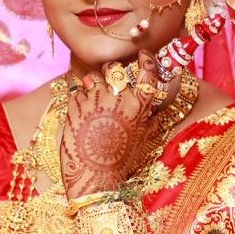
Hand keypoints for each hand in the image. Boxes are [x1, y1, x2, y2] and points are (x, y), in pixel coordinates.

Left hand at [60, 51, 162, 198]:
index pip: (147, 69)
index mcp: (139, 105)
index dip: (146, 58)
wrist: (94, 179)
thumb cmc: (120, 163)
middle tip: (109, 84)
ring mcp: (95, 99)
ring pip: (92, 76)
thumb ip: (151, 122)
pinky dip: (78, 97)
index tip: (142, 54)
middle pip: (115, 68)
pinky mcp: (74, 105)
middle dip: (111, 72)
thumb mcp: (142, 141)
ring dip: (92, 84)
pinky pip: (75, 90)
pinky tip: (81, 113)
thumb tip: (160, 114)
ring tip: (92, 101)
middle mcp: (118, 97)